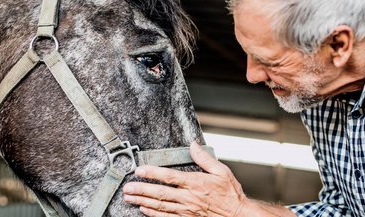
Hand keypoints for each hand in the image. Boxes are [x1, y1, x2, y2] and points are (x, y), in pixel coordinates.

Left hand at [123, 142, 248, 216]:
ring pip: (159, 205)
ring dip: (142, 201)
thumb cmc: (230, 194)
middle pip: (159, 193)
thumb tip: (193, 145)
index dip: (152, 173)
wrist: (237, 215)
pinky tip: (143, 209)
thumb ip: (205, 158)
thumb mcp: (222, 171)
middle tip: (127, 187)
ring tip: (129, 197)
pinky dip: (153, 213)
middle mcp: (188, 197)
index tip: (139, 170)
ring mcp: (186, 210)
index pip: (169, 177)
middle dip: (141, 189)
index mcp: (196, 183)